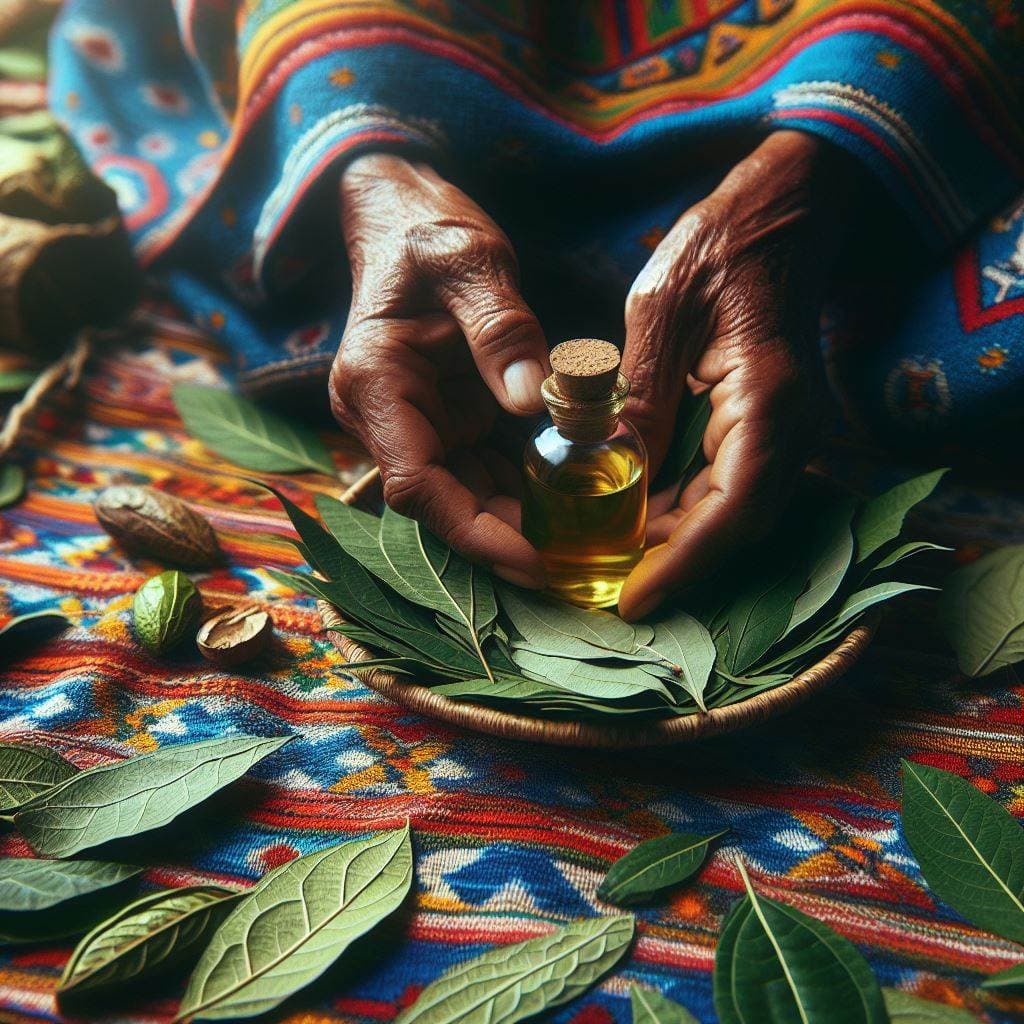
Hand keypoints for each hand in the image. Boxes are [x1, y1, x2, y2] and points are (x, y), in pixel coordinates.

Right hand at [330, 154, 549, 586]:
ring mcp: (415, 420)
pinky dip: (522, 485)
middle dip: (506, 536)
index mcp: (375, 383)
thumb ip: (501, 327)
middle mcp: (386, 415)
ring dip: (519, 518)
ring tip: (583, 537)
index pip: (416, 484)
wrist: (402, 211)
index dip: (475, 532)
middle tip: (577, 559)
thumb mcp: (469, 260)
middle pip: (444, 502)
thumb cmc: (426, 227)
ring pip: (466, 493)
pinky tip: (569, 495)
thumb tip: (532, 402)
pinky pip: (482, 466)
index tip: (533, 560)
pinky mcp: (444, 415)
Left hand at [618, 131, 855, 619]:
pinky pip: (728, 486)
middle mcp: (790, 427)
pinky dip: (685, 512)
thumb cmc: (719, 248)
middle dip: (672, 563)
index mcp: (767, 399)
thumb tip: (613, 473)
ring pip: (732, 512)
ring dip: (677, 542)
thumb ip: (640, 395)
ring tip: (612, 563)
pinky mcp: (767, 425)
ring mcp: (785, 429)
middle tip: (605, 589)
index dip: (683, 563)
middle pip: (735, 525)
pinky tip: (637, 518)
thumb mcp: (660, 313)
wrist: (779, 215)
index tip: (634, 601)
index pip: (732, 509)